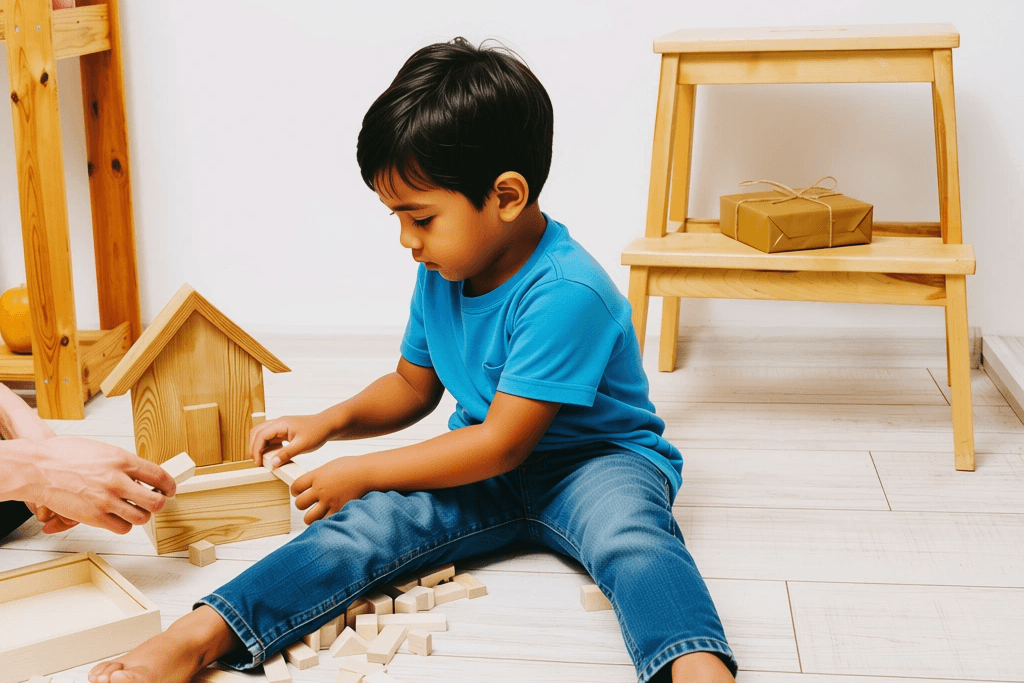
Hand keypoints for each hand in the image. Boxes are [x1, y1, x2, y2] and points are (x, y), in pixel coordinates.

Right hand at [29, 436, 176, 534]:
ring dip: (142, 516)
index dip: (170, 485)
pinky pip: (122, 528)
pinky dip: (124, 525)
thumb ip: (121, 462)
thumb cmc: (63, 455)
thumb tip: (139, 473)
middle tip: (156, 503)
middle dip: (160, 503)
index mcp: (121, 460)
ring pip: (141, 518)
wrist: (36, 468)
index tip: (170, 489)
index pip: (159, 475)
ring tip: (136, 511)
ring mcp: (106, 500)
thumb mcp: (101, 449)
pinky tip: (119, 518)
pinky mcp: (94, 517)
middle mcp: (117, 480)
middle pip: (156, 501)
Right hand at [248, 414, 332, 467]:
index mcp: (281, 424)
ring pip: (261, 435)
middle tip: (256, 462)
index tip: (258, 462)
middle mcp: (278, 423)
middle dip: (253, 447)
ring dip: (258, 446)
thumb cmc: (317, 431)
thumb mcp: (303, 445)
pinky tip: (269, 456)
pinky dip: (266, 446)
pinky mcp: (283, 431)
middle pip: (256, 433)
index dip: (256, 449)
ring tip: (261, 460)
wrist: (328, 425)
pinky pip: (269, 438)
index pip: (261, 435)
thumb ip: (287, 453)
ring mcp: (280, 427)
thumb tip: (273, 463)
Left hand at [292, 457, 370, 524]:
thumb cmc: (352, 467)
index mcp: (317, 475)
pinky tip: (327, 516)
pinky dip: (324, 521)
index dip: (295, 490)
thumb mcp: (330, 466)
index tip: (298, 492)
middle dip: (302, 504)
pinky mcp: (339, 510)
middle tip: (307, 502)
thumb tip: (309, 484)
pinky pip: (325, 521)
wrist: (368, 472)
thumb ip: (318, 476)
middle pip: (299, 503)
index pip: (295, 486)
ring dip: (310, 516)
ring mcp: (329, 501)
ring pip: (309, 517)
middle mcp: (321, 489)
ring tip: (315, 513)